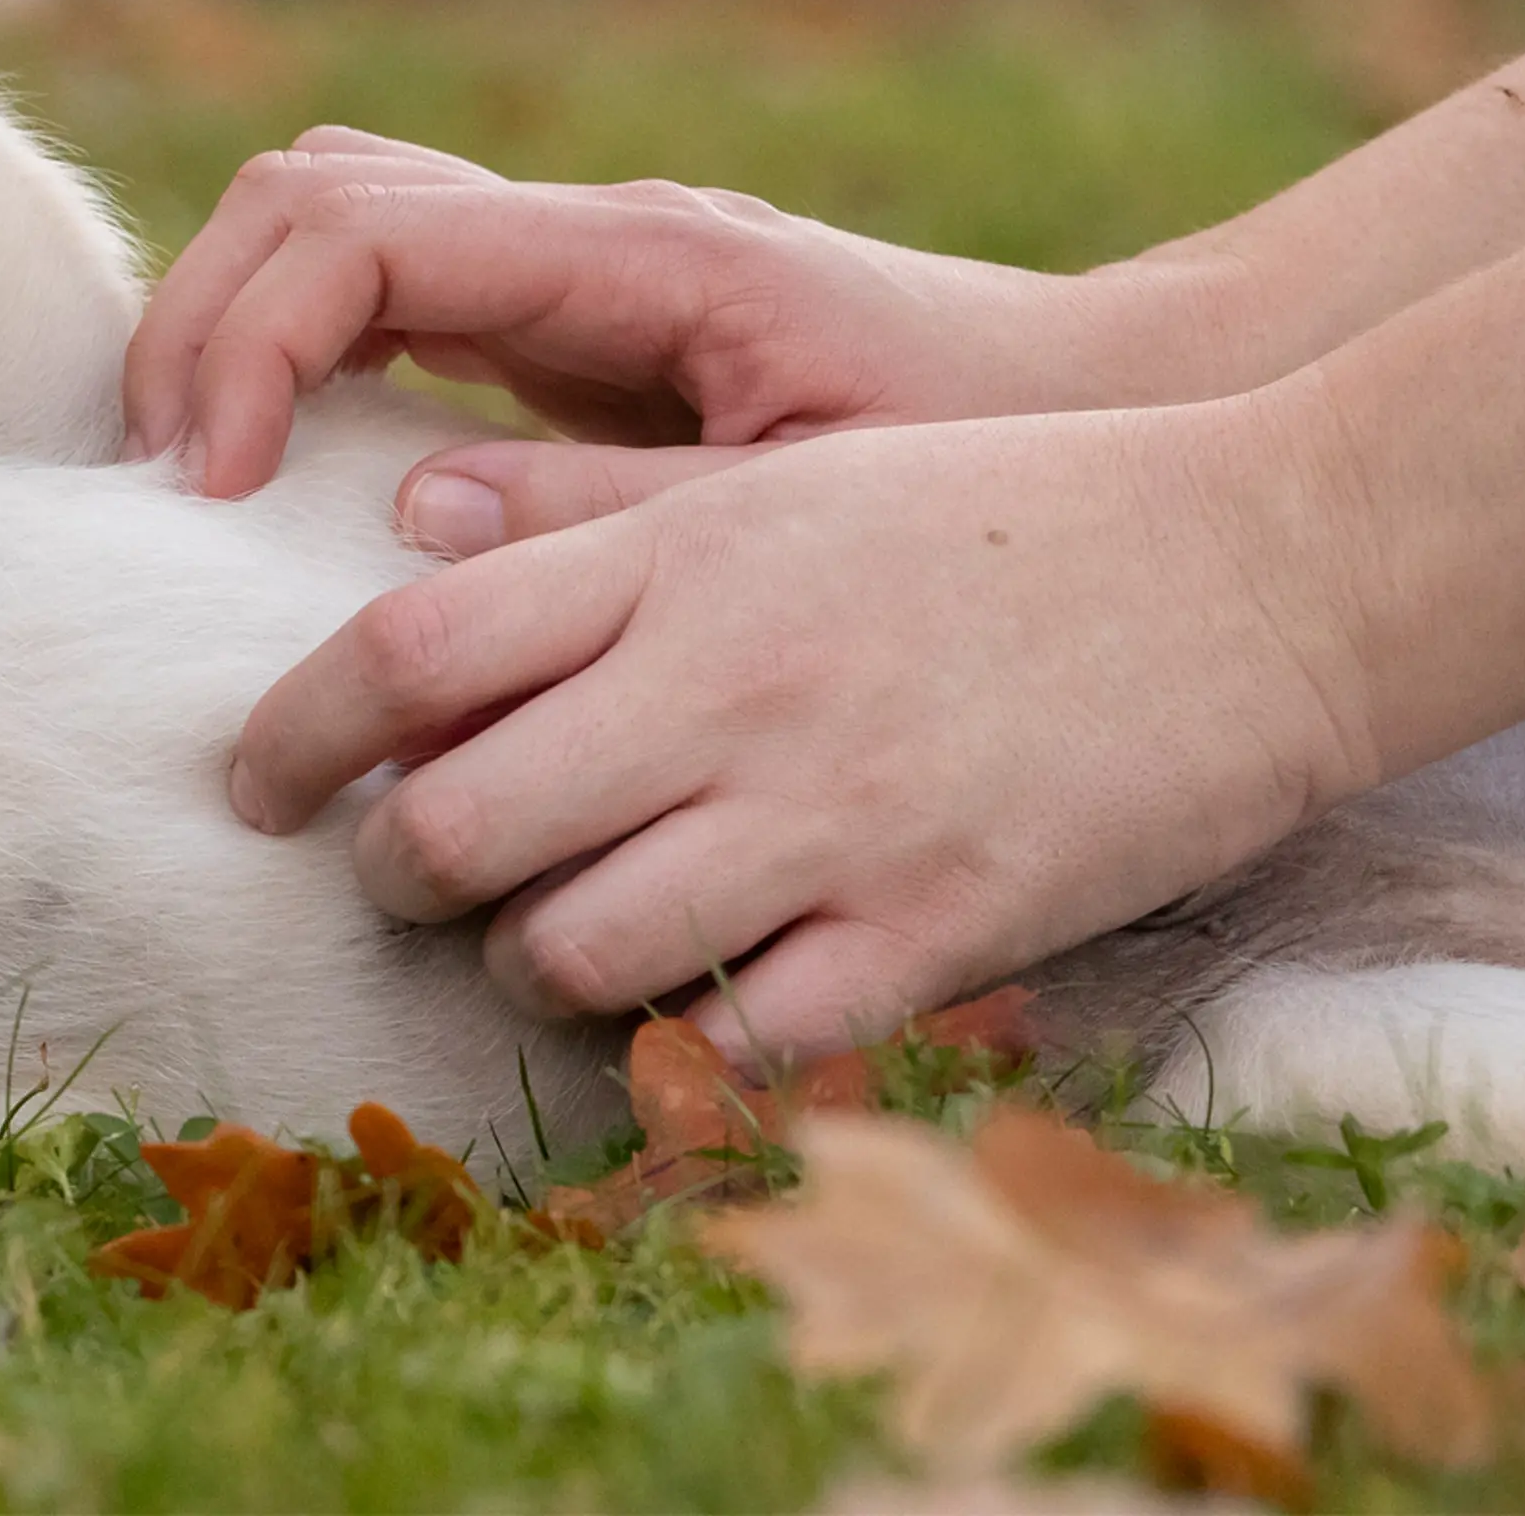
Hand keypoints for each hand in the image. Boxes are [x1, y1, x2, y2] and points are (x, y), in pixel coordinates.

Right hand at [120, 129, 1240, 516]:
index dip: (242, 341)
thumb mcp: (820, 507)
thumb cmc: (994, 460)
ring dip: (233, 325)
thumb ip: (623, 509)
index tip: (209, 486)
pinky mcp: (569, 332)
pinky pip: (383, 295)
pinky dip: (295, 356)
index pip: (356, 227)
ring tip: (197, 476)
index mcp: (637, 253)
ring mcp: (569, 274)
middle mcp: (585, 237)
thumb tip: (413, 514)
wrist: (1115, 410)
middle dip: (200, 316)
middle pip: (307, 190)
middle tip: (167, 482)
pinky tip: (280, 479)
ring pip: (330, 217)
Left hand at [226, 399, 1382, 1055]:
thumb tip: (401, 518)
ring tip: (550, 947)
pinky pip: (737, 1044)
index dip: (291, 732)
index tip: (255, 780)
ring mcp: (828, 819)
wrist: (1269, 562)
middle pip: (451, 828)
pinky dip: (683, 1053)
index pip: (405, 651)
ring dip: (527, 972)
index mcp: (677, 561)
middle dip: (392, 880)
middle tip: (403, 882)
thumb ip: (592, 504)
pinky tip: (692, 1018)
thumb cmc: (1009, 509)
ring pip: (567, 953)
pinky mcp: (936, 930)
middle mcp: (724, 690)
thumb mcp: (785, 471)